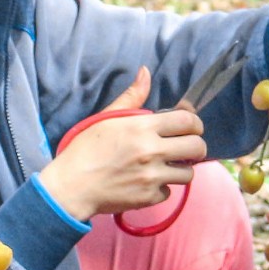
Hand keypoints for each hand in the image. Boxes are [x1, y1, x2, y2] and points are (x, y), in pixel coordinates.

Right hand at [39, 67, 206, 222]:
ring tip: (165, 167)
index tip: (190, 128)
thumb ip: (132, 97)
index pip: (188, 121)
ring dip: (180, 170)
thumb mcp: (106, 118)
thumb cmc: (86, 149)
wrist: (71, 187)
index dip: (195, 124)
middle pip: (197, 147)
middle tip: (185, 149)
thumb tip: (146, 72)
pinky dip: (161, 188)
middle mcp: (151, 151)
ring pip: (189, 174)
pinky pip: (169, 192)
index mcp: (142, 128)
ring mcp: (152, 176)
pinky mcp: (148, 198)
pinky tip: (146, 183)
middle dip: (196, 147)